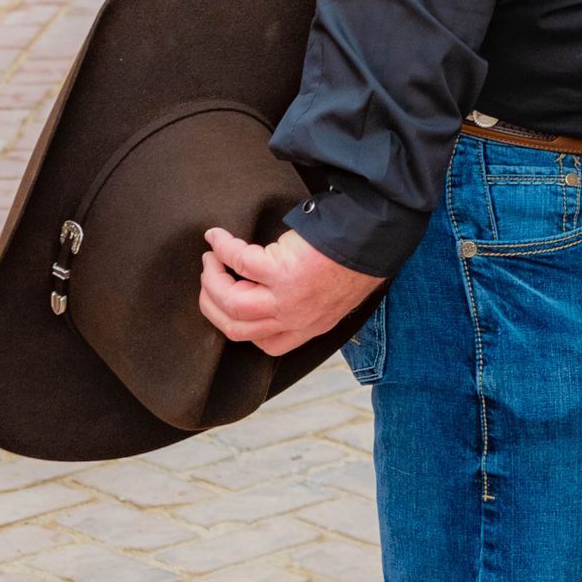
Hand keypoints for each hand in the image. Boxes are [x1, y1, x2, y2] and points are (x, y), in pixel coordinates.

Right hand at [200, 224, 381, 359]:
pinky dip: (223, 248)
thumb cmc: (354, 257)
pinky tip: (217, 237)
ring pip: (231, 302)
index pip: (263, 344)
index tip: (227, 304)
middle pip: (235, 327)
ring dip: (212, 281)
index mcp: (306, 326)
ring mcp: (286, 297)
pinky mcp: (282, 269)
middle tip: (208, 278)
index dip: (237, 325)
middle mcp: (294, 318)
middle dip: (212, 304)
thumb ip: (307, 303)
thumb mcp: (333, 296)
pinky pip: (239, 262)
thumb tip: (275, 292)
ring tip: (210, 260)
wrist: (373, 237)